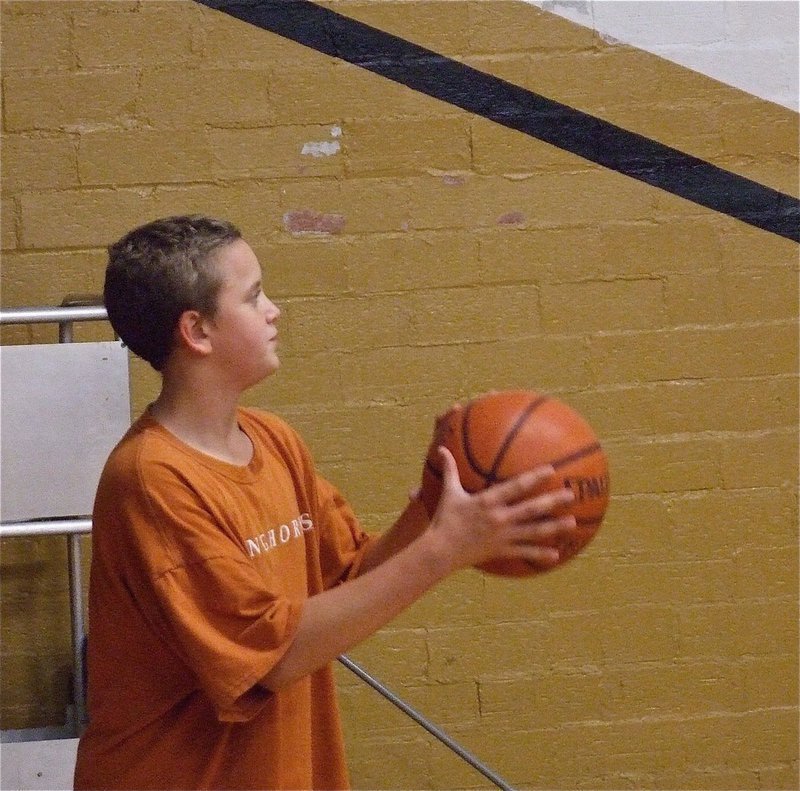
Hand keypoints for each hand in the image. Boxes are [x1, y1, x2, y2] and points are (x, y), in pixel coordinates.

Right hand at [427, 447, 576, 572]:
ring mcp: (503, 536)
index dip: (534, 477)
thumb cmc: (444, 519)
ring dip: (554, 527)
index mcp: (488, 501)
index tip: (551, 469)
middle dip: (553, 501)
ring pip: (534, 531)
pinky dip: (540, 554)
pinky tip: (556, 555)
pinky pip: (524, 552)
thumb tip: (441, 449)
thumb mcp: (448, 493)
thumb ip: (449, 470)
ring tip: (573, 523)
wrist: (440, 551)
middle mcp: (499, 518)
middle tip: (571, 494)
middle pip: (532, 509)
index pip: (516, 486)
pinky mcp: (501, 550)